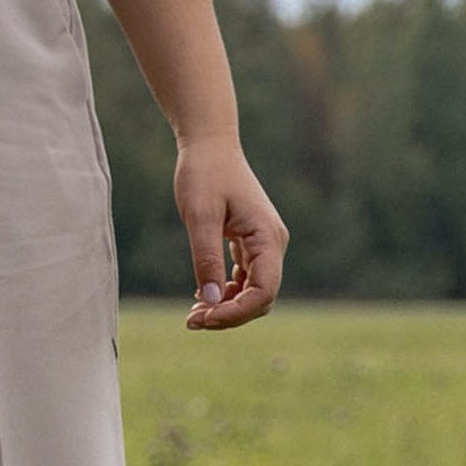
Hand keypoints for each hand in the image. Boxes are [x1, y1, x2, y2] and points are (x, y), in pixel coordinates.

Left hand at [175, 138, 286, 329]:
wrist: (209, 144)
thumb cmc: (204, 174)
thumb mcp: (200, 216)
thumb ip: (206, 258)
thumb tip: (209, 302)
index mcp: (268, 238)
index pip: (264, 292)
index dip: (237, 313)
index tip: (204, 317)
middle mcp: (273, 244)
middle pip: (261, 297)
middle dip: (230, 314)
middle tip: (192, 320)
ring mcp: (264, 244)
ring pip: (253, 291)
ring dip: (227, 306)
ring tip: (194, 313)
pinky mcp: (251, 243)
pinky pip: (245, 279)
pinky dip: (226, 291)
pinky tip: (201, 295)